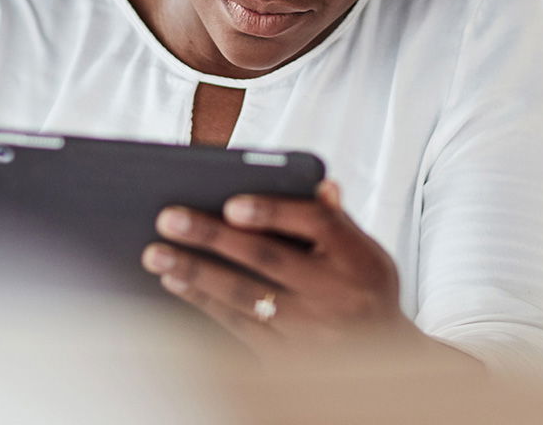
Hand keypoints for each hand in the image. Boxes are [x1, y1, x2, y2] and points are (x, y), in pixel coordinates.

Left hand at [140, 180, 425, 356]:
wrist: (386, 359)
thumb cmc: (363, 288)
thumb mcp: (365, 249)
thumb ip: (336, 217)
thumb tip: (321, 183)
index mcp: (356, 255)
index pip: (316, 224)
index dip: (273, 212)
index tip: (232, 204)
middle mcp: (334, 293)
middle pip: (268, 258)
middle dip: (213, 237)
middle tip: (168, 218)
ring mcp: (310, 331)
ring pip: (244, 296)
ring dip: (196, 273)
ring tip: (156, 253)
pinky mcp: (287, 359)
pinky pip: (237, 327)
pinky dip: (204, 304)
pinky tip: (176, 284)